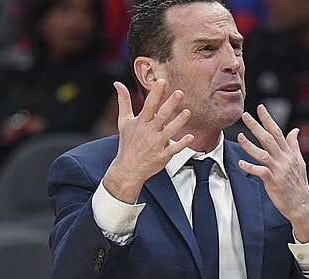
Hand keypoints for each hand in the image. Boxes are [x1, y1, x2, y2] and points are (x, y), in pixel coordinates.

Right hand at [102, 80, 192, 203]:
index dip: (155, 93)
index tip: (161, 81)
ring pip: (169, 131)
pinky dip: (181, 143)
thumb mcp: (123, 121)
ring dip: (178, 122)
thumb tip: (118, 84)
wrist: (127, 168)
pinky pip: (173, 149)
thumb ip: (124, 102)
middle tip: (179, 93)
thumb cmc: (127, 144)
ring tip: (187, 112)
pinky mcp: (162, 155)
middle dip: (170, 104)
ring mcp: (156, 143)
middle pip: (161, 115)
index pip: (149, 104)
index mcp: (141, 122)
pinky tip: (190, 137)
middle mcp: (149, 131)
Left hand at [237, 105, 308, 242]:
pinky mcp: (274, 182)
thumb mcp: (299, 162)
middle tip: (245, 115)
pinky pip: (261, 172)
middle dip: (256, 126)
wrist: (302, 205)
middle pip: (269, 139)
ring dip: (250, 145)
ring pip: (263, 154)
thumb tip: (295, 130)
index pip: (277, 132)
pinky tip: (241, 163)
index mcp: (289, 154)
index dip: (268, 119)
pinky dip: (250, 167)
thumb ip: (294, 145)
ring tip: (239, 136)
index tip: (260, 108)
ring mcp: (279, 170)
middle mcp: (284, 159)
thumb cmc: (298, 185)